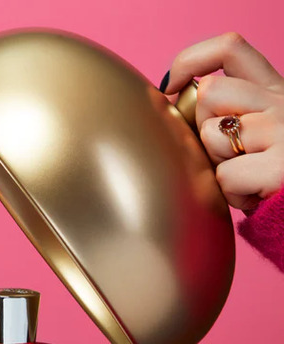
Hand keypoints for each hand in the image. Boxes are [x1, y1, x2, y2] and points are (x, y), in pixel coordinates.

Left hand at [162, 32, 283, 211]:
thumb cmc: (272, 179)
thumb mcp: (256, 134)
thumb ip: (226, 113)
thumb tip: (173, 102)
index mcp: (275, 91)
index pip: (229, 48)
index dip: (190, 61)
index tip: (170, 86)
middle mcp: (283, 103)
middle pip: (208, 92)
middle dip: (203, 128)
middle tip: (229, 156)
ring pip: (210, 135)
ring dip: (217, 163)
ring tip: (245, 177)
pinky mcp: (280, 168)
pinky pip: (224, 176)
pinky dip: (231, 195)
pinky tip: (253, 196)